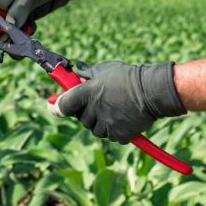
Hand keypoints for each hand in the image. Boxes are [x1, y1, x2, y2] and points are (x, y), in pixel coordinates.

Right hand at [0, 0, 73, 42]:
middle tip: (8, 39)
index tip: (0, 31)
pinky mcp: (15, 24)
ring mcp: (4, 16)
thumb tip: (9, 26)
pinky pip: (13, 38)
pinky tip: (31, 30)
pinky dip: (21, 40)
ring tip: (25, 36)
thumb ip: (19, 8)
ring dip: (12, 41)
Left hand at [48, 60, 185, 143]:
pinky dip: (115, 130)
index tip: (53, 106)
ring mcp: (107, 124)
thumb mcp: (103, 69)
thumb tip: (75, 72)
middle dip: (86, 112)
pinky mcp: (119, 135)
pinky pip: (111, 135)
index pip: (63, 105)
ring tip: (113, 109)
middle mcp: (94, 110)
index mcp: (86, 93)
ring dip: (100, 122)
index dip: (57, 106)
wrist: (152, 91)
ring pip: (95, 129)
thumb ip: (86, 74)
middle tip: (97, 103)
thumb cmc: (127, 76)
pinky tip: (123, 117)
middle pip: (81, 118)